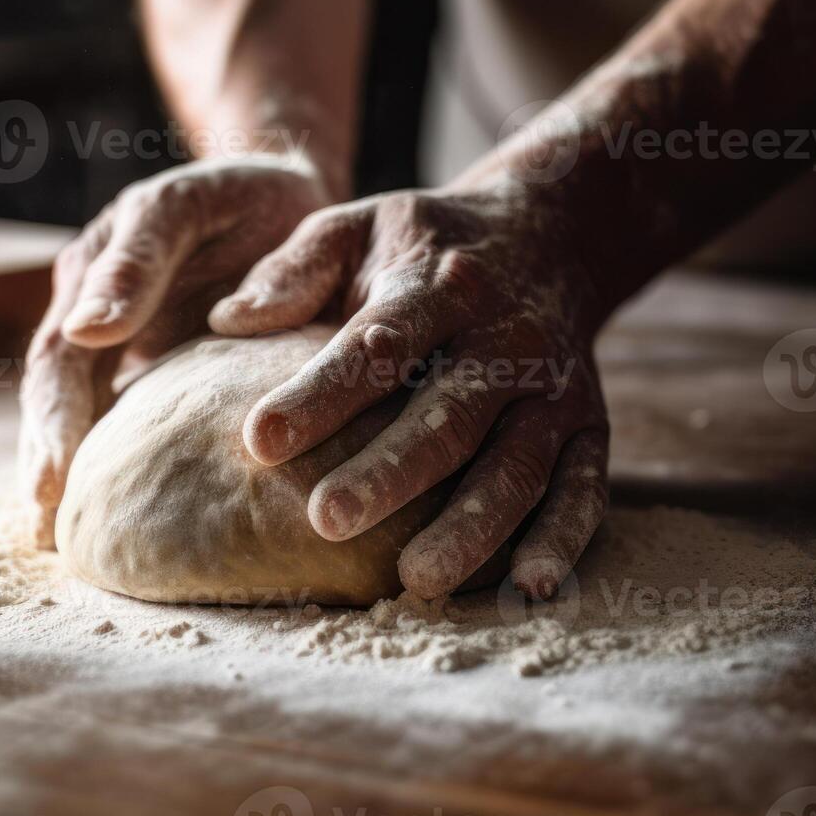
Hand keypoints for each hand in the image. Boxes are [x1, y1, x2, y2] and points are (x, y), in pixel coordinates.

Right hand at [20, 154, 336, 547]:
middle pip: (55, 400)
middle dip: (47, 464)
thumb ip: (140, 258)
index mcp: (90, 276)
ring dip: (66, 474)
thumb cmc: (240, 196)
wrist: (281, 192)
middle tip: (48, 530)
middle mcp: (91, 316)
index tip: (57, 481)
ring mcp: (118, 346)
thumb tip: (88, 330)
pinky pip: (125, 422)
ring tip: (59, 542)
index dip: (53, 424)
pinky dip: (111, 467)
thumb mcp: (187, 204)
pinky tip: (114, 520)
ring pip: (81, 416)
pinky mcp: (153, 369)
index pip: (58, 361)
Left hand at [209, 184, 610, 600]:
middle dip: (389, 472)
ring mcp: (552, 388)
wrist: (553, 231)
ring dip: (471, 523)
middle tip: (326, 522)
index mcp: (434, 286)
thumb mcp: (356, 226)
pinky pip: (585, 486)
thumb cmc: (424, 245)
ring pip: (516, 461)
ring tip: (417, 578)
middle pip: (447, 414)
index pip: (375, 345)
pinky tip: (531, 588)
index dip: (319, 394)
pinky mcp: (589, 425)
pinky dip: (563, 538)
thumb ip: (292, 270)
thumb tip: (226, 320)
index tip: (259, 440)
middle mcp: (503, 338)